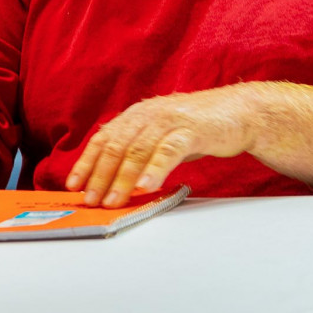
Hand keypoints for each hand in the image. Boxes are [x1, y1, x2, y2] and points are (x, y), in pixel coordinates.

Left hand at [66, 86, 257, 206]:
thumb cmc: (196, 128)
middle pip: (117, 146)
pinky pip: (169, 151)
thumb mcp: (160, 135)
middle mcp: (148, 115)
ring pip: (138, 150)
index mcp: (136, 116)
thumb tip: (111, 179)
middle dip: (100, 176)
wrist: (239, 112)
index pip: (103, 139)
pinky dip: (155, 169)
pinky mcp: (192, 130)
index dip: (86, 162)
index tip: (74, 185)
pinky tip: (145, 187)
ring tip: (113, 200)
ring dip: (122, 178)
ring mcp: (169, 121)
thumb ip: (138, 151)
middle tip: (92, 200)